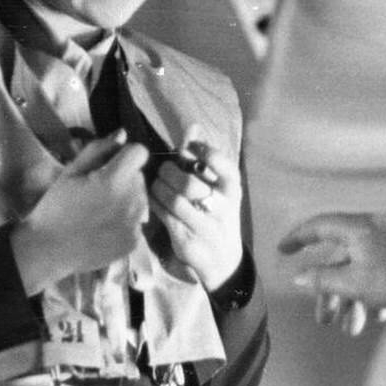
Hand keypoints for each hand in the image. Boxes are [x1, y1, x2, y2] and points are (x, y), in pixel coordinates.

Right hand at [11, 130, 149, 293]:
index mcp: (114, 180)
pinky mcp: (134, 242)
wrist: (48, 250)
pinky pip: (137, 222)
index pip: (139, 152)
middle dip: (124, 177)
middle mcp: (131, 201)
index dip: (125, 154)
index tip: (110, 163)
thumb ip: (99, 149)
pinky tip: (104, 227)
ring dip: (127, 199)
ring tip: (101, 210)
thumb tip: (122, 134)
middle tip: (99, 190)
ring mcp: (135, 224)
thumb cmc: (55, 207)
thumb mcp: (71, 172)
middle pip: (139, 176)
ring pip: (140, 199)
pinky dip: (125, 221)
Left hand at [147, 125, 242, 291]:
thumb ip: (202, 157)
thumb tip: (193, 126)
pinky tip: (153, 199)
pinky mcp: (187, 241)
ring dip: (159, 188)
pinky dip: (154, 203)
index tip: (191, 148)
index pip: (224, 166)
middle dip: (170, 173)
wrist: (222, 259)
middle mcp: (223, 208)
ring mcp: (206, 227)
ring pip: (174, 200)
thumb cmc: (215, 213)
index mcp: (232, 189)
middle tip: (163, 171)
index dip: (205, 153)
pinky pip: (164, 216)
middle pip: (189, 183)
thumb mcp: (217, 187)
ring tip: (157, 185)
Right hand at [277, 212, 385, 332]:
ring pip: (364, 269)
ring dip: (353, 300)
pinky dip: (375, 295)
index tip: (282, 250)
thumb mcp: (354, 283)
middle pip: (342, 256)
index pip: (320, 224)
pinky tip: (379, 318)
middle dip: (330, 291)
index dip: (298, 238)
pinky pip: (385, 274)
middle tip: (323, 319)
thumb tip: (298, 277)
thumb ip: (321, 280)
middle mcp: (380, 228)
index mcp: (362, 226)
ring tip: (352, 329)